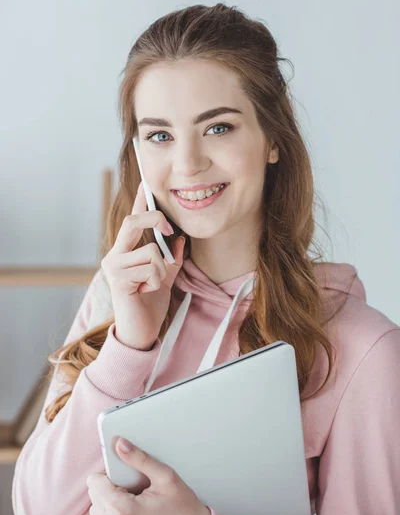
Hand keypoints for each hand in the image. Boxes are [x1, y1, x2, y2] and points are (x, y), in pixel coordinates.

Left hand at [86, 438, 210, 514]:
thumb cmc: (183, 508)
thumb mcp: (165, 476)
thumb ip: (139, 458)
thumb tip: (119, 444)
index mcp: (122, 510)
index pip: (94, 483)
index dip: (109, 474)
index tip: (127, 477)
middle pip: (94, 497)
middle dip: (110, 490)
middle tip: (135, 491)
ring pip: (96, 512)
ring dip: (109, 505)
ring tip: (134, 505)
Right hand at [101, 180, 185, 349]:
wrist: (141, 331)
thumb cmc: (149, 304)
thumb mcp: (166, 277)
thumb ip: (172, 259)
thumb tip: (181, 240)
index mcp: (125, 252)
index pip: (132, 221)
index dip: (140, 202)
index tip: (145, 183)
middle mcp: (114, 256)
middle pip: (132, 222)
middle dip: (155, 220)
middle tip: (171, 230)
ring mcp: (113, 267)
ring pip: (151, 251)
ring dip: (162, 270)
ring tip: (152, 286)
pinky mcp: (118, 280)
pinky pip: (151, 268)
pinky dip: (157, 281)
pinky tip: (146, 292)